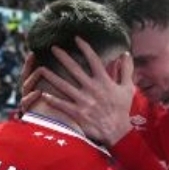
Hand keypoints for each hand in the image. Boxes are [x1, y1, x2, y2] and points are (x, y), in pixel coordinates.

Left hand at [20, 37, 134, 146]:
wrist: (117, 131)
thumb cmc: (122, 109)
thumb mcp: (127, 88)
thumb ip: (126, 70)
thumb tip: (125, 54)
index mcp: (104, 81)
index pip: (93, 60)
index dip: (85, 48)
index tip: (76, 38)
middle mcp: (92, 88)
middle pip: (74, 69)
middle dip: (63, 57)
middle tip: (53, 47)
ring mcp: (83, 101)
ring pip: (64, 85)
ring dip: (51, 76)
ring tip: (40, 69)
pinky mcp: (77, 113)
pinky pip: (62, 105)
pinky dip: (53, 100)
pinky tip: (43, 94)